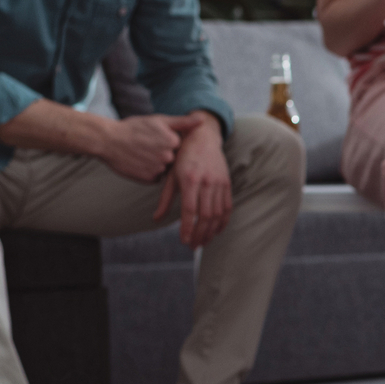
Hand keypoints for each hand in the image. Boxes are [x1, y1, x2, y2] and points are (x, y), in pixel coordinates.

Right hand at [100, 113, 192, 182]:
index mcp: (173, 141)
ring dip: (157, 163)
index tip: (156, 138)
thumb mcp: (159, 120)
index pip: (180, 147)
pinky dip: (149, 172)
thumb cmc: (134, 128)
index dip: (168, 142)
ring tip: (142, 153)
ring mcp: (158, 169)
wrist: (107, 140)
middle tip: (147, 146)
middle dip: (163, 153)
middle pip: (173, 159)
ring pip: (165, 169)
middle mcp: (168, 157)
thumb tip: (204, 120)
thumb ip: (183, 122)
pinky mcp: (149, 180)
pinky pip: (156, 178)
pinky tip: (139, 162)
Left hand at [152, 114, 229, 247]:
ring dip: (211, 232)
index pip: (190, 210)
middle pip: (205, 216)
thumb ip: (165, 199)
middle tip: (193, 246)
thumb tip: (156, 219)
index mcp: (189, 179)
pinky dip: (223, 222)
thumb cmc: (182, 157)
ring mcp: (219, 183)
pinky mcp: (226, 183)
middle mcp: (206, 182)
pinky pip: (227, 207)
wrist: (202, 137)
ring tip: (203, 242)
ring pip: (217, 214)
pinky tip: (216, 231)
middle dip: (199, 234)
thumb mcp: (170, 176)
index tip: (184, 241)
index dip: (187, 228)